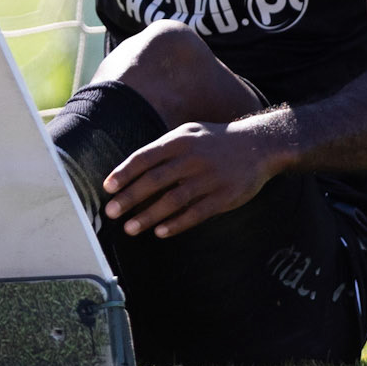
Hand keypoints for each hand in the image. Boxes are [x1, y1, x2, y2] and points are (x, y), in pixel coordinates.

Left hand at [102, 119, 281, 239]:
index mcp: (181, 140)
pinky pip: (196, 213)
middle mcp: (193, 158)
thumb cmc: (214, 141)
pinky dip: (176, 224)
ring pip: (173, 200)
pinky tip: (160, 232)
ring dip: (148, 216)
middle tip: (111, 213)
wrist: (258, 146)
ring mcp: (210, 178)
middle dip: (130, 198)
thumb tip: (132, 168)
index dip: (125, 172)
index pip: (146, 156)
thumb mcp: (189, 133)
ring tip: (130, 228)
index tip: (108, 187)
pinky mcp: (224, 196)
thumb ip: (164, 148)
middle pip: (155, 180)